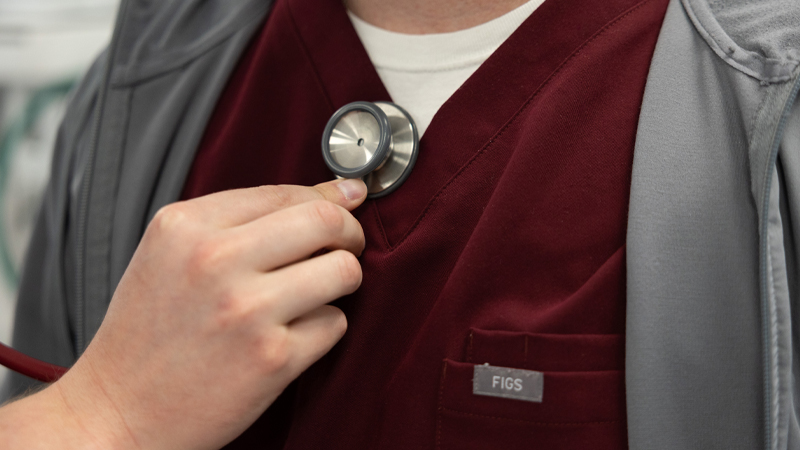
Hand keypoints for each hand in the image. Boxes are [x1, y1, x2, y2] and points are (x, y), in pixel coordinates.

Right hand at [40, 179, 366, 448]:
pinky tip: (290, 336)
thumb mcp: (171, 253)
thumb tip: (338, 193)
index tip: (343, 208)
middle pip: (326, 221)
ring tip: (317, 292)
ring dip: (342, 281)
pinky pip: (335, 323)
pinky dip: (323, 328)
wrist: (119, 412)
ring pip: (344, 270)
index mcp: (185, 225)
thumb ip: (243, 218)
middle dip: (350, 233)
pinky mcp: (273, 358)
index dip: (327, 200)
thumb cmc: (149, 332)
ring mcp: (247, 310)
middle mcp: (215, 260)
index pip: (286, 191)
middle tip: (346, 247)